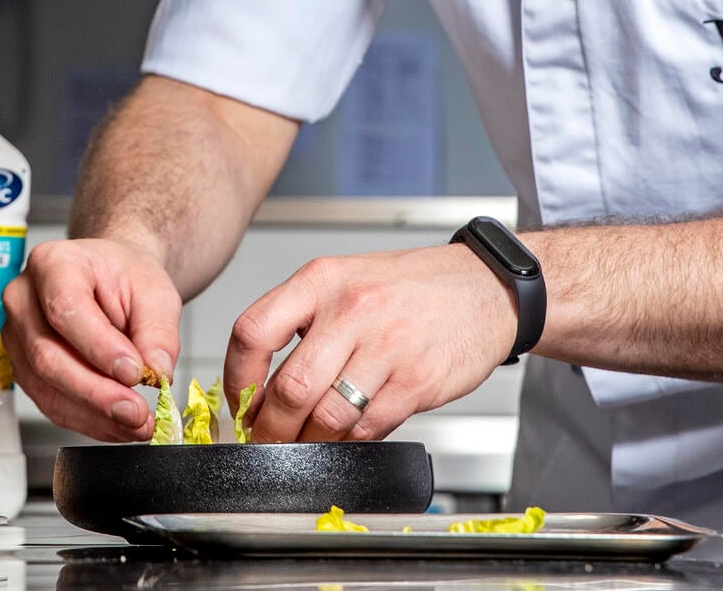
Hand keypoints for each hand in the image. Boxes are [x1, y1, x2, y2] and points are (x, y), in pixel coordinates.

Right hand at [2, 238, 180, 442]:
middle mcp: (23, 299)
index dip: (99, 346)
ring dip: (93, 414)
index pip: (66, 308)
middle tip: (136, 411)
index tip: (135, 372)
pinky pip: (50, 404)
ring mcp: (17, 337)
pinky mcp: (24, 370)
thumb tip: (157, 373)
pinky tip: (117, 425)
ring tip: (135, 424)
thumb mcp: (155, 292)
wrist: (111, 280)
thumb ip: (158, 331)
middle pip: (48, 355)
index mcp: (53, 263)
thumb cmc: (126, 277)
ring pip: (47, 387)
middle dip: (96, 391)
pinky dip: (88, 420)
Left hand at [224, 244, 515, 442]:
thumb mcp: (347, 280)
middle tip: (266, 440)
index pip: (253, 332)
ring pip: (326, 418)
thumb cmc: (412, 288)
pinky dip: (350, 441)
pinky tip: (348, 433)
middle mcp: (351, 309)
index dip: (237, 378)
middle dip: (270, 429)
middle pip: (289, 388)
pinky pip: (368, 428)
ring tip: (307, 442)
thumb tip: (259, 383)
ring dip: (309, 442)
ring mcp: (386, 346)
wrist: (485, 288)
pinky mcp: (416, 381)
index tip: (240, 402)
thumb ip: (302, 322)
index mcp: (322, 280)